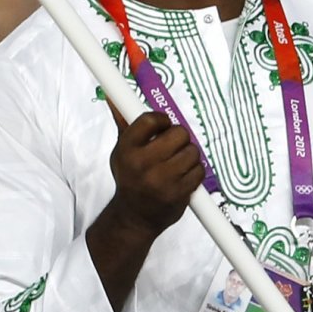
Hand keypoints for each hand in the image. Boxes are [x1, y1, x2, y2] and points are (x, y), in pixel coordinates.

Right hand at [105, 100, 204, 236]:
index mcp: (127, 149)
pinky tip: (184, 174)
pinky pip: (199, 170)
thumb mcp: (121, 151)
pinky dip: (196, 170)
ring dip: (189, 154)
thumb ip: (123, 122)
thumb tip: (113, 95)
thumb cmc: (130, 178)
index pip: (151, 120)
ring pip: (192, 151)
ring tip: (178, 160)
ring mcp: (163, 180)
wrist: (134, 217)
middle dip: (179, 136)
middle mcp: (143, 164)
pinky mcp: (179, 193)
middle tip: (173, 143)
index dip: (162, 119)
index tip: (163, 124)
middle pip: (178, 133)